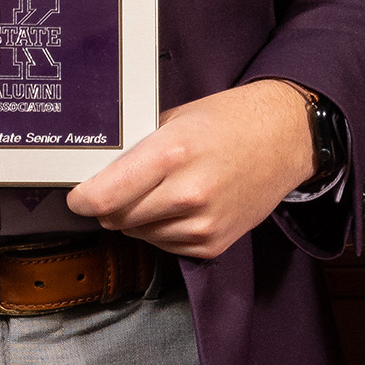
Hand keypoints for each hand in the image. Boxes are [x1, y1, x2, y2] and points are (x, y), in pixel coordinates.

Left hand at [71, 80, 316, 259]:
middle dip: (109, 206)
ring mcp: (201, 224)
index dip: (82, 199)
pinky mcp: (212, 243)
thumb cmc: (230, 121)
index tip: (78, 196)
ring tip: (158, 192)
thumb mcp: (176, 120)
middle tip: (118, 188)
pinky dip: (162, 229)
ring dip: (137, 218)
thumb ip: (137, 148)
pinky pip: (164, 245)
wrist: (285, 139)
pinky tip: (179, 205)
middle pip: (116, 218)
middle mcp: (186, 194)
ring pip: (138, 235)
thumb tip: (99, 173)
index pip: (104, 196)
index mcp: (171, 154)